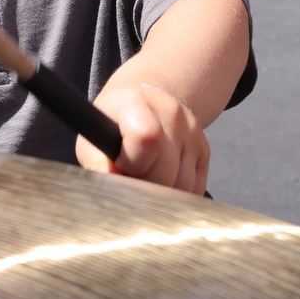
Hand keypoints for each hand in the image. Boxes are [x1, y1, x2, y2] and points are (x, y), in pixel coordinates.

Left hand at [76, 83, 208, 194]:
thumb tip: (111, 185)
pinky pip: (195, 189)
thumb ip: (96, 161)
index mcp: (137, 104)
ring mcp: (192, 131)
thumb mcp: (94, 135)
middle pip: (165, 171)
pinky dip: (176, 195)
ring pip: (182, 185)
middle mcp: (172, 114)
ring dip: (160, 195)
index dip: (130, 163)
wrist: (145, 102)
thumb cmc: (113, 125)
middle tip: (129, 178)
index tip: (119, 166)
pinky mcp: (204, 149)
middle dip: (143, 186)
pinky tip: (160, 182)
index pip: (146, 137)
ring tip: (143, 179)